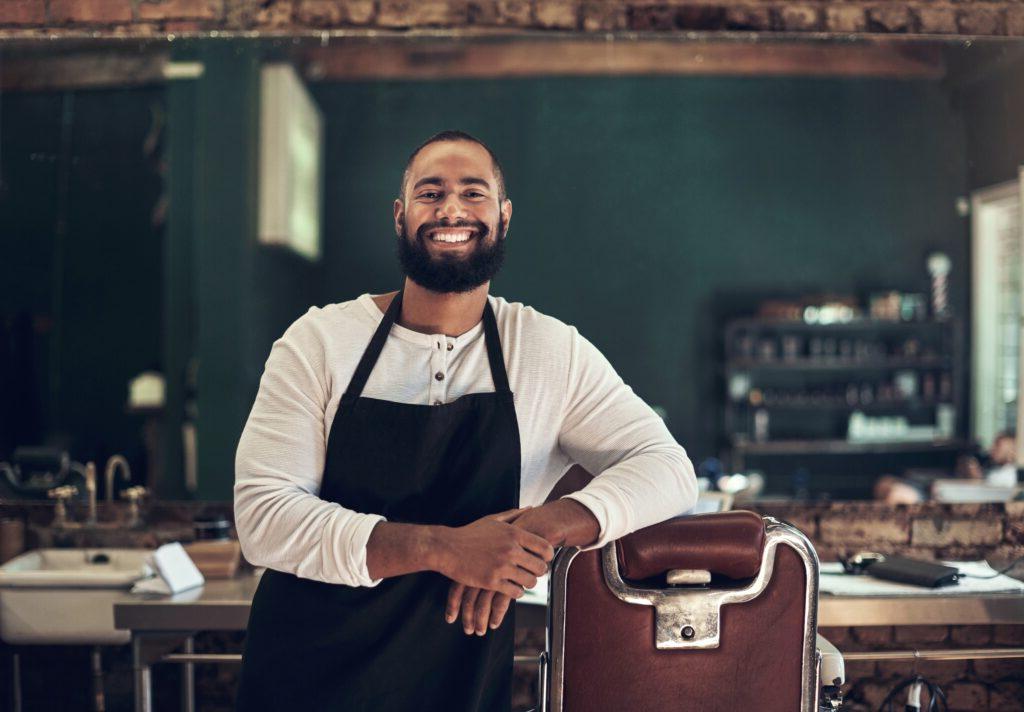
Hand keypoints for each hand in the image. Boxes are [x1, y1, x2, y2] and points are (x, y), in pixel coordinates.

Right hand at [437, 507, 552, 599]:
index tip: (542, 559)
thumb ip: (514, 514)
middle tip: (533, 572)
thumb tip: (531, 508)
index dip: (547, 556)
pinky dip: (516, 592)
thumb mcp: (492, 520)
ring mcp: (501, 566)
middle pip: (540, 567)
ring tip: (522, 580)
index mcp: (513, 533)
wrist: (447, 548)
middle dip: (539, 572)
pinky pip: (515, 592)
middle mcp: (510, 549)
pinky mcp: (491, 581)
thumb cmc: (470, 533)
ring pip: (530, 582)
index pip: (545, 547)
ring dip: (528, 583)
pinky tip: (511, 587)